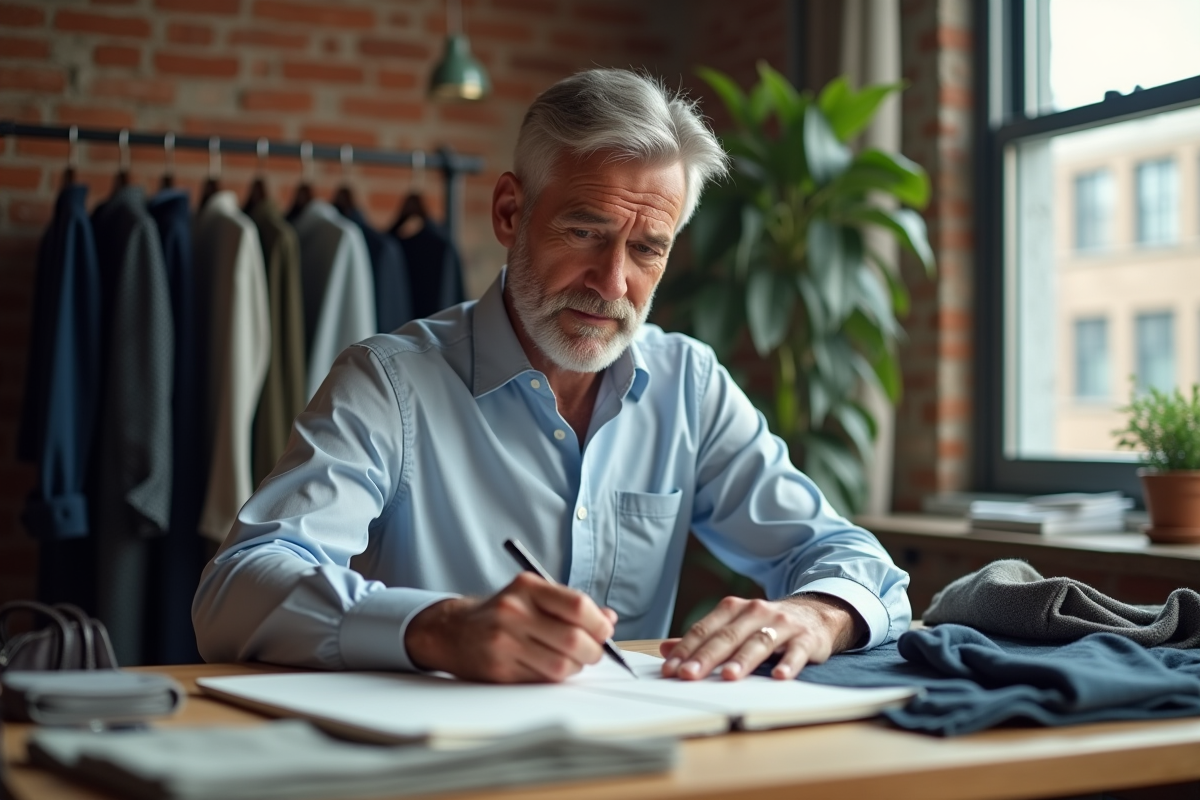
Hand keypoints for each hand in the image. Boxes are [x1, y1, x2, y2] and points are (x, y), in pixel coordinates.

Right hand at [404, 572, 617, 682]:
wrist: (452, 630)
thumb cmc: (503, 613)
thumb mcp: (534, 596)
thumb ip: (572, 605)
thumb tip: (609, 620)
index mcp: (527, 587)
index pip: (577, 605)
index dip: (599, 624)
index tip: (604, 632)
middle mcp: (514, 611)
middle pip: (573, 640)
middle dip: (592, 651)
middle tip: (592, 652)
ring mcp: (504, 642)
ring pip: (561, 666)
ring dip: (574, 668)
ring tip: (569, 661)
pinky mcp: (498, 669)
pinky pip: (541, 680)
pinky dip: (553, 678)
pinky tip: (547, 667)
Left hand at [659, 594, 863, 680]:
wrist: (815, 613)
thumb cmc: (767, 624)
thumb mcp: (734, 625)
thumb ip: (702, 639)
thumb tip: (665, 649)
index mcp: (733, 609)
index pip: (704, 630)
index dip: (685, 649)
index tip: (669, 669)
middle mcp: (756, 612)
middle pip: (727, 636)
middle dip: (706, 657)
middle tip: (689, 675)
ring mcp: (782, 624)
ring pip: (758, 642)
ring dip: (743, 660)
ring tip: (729, 676)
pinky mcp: (806, 637)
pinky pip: (796, 651)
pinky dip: (788, 663)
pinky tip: (780, 676)